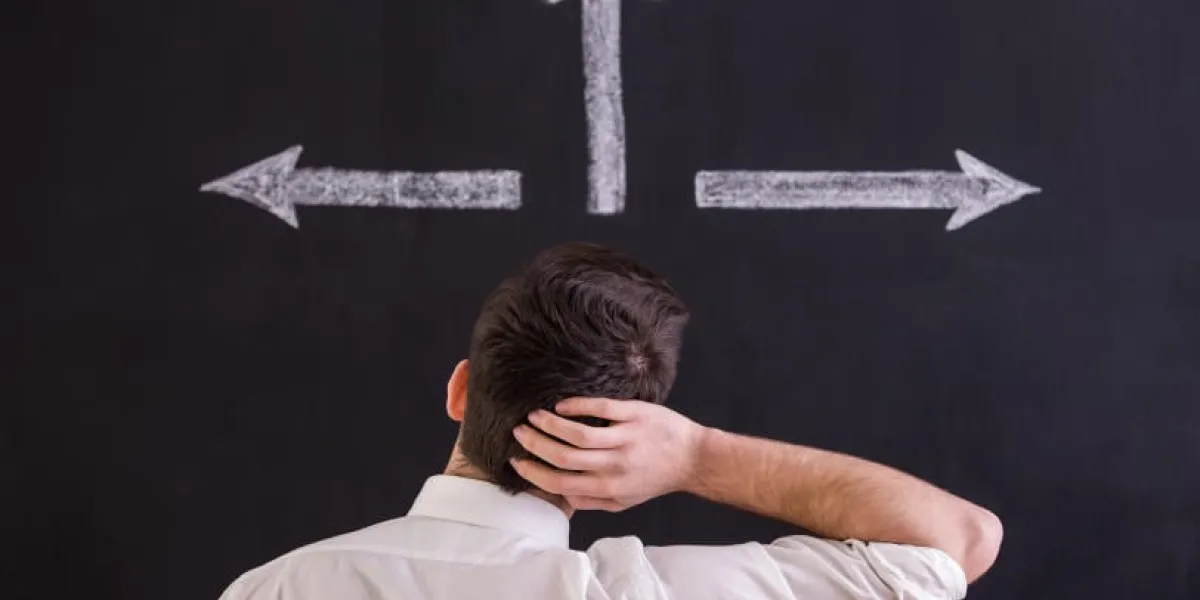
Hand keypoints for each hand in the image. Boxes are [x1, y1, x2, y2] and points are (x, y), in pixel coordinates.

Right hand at [510, 397, 705, 511]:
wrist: (692, 458)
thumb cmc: (655, 479)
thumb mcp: (624, 500)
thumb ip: (591, 500)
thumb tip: (560, 496)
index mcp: (608, 486)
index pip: (561, 482)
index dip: (534, 472)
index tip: (518, 461)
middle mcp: (614, 464)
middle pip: (564, 456)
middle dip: (535, 444)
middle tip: (519, 432)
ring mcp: (625, 437)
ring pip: (578, 432)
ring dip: (550, 423)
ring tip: (534, 415)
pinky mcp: (635, 414)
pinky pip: (601, 408)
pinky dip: (577, 405)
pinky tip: (561, 405)